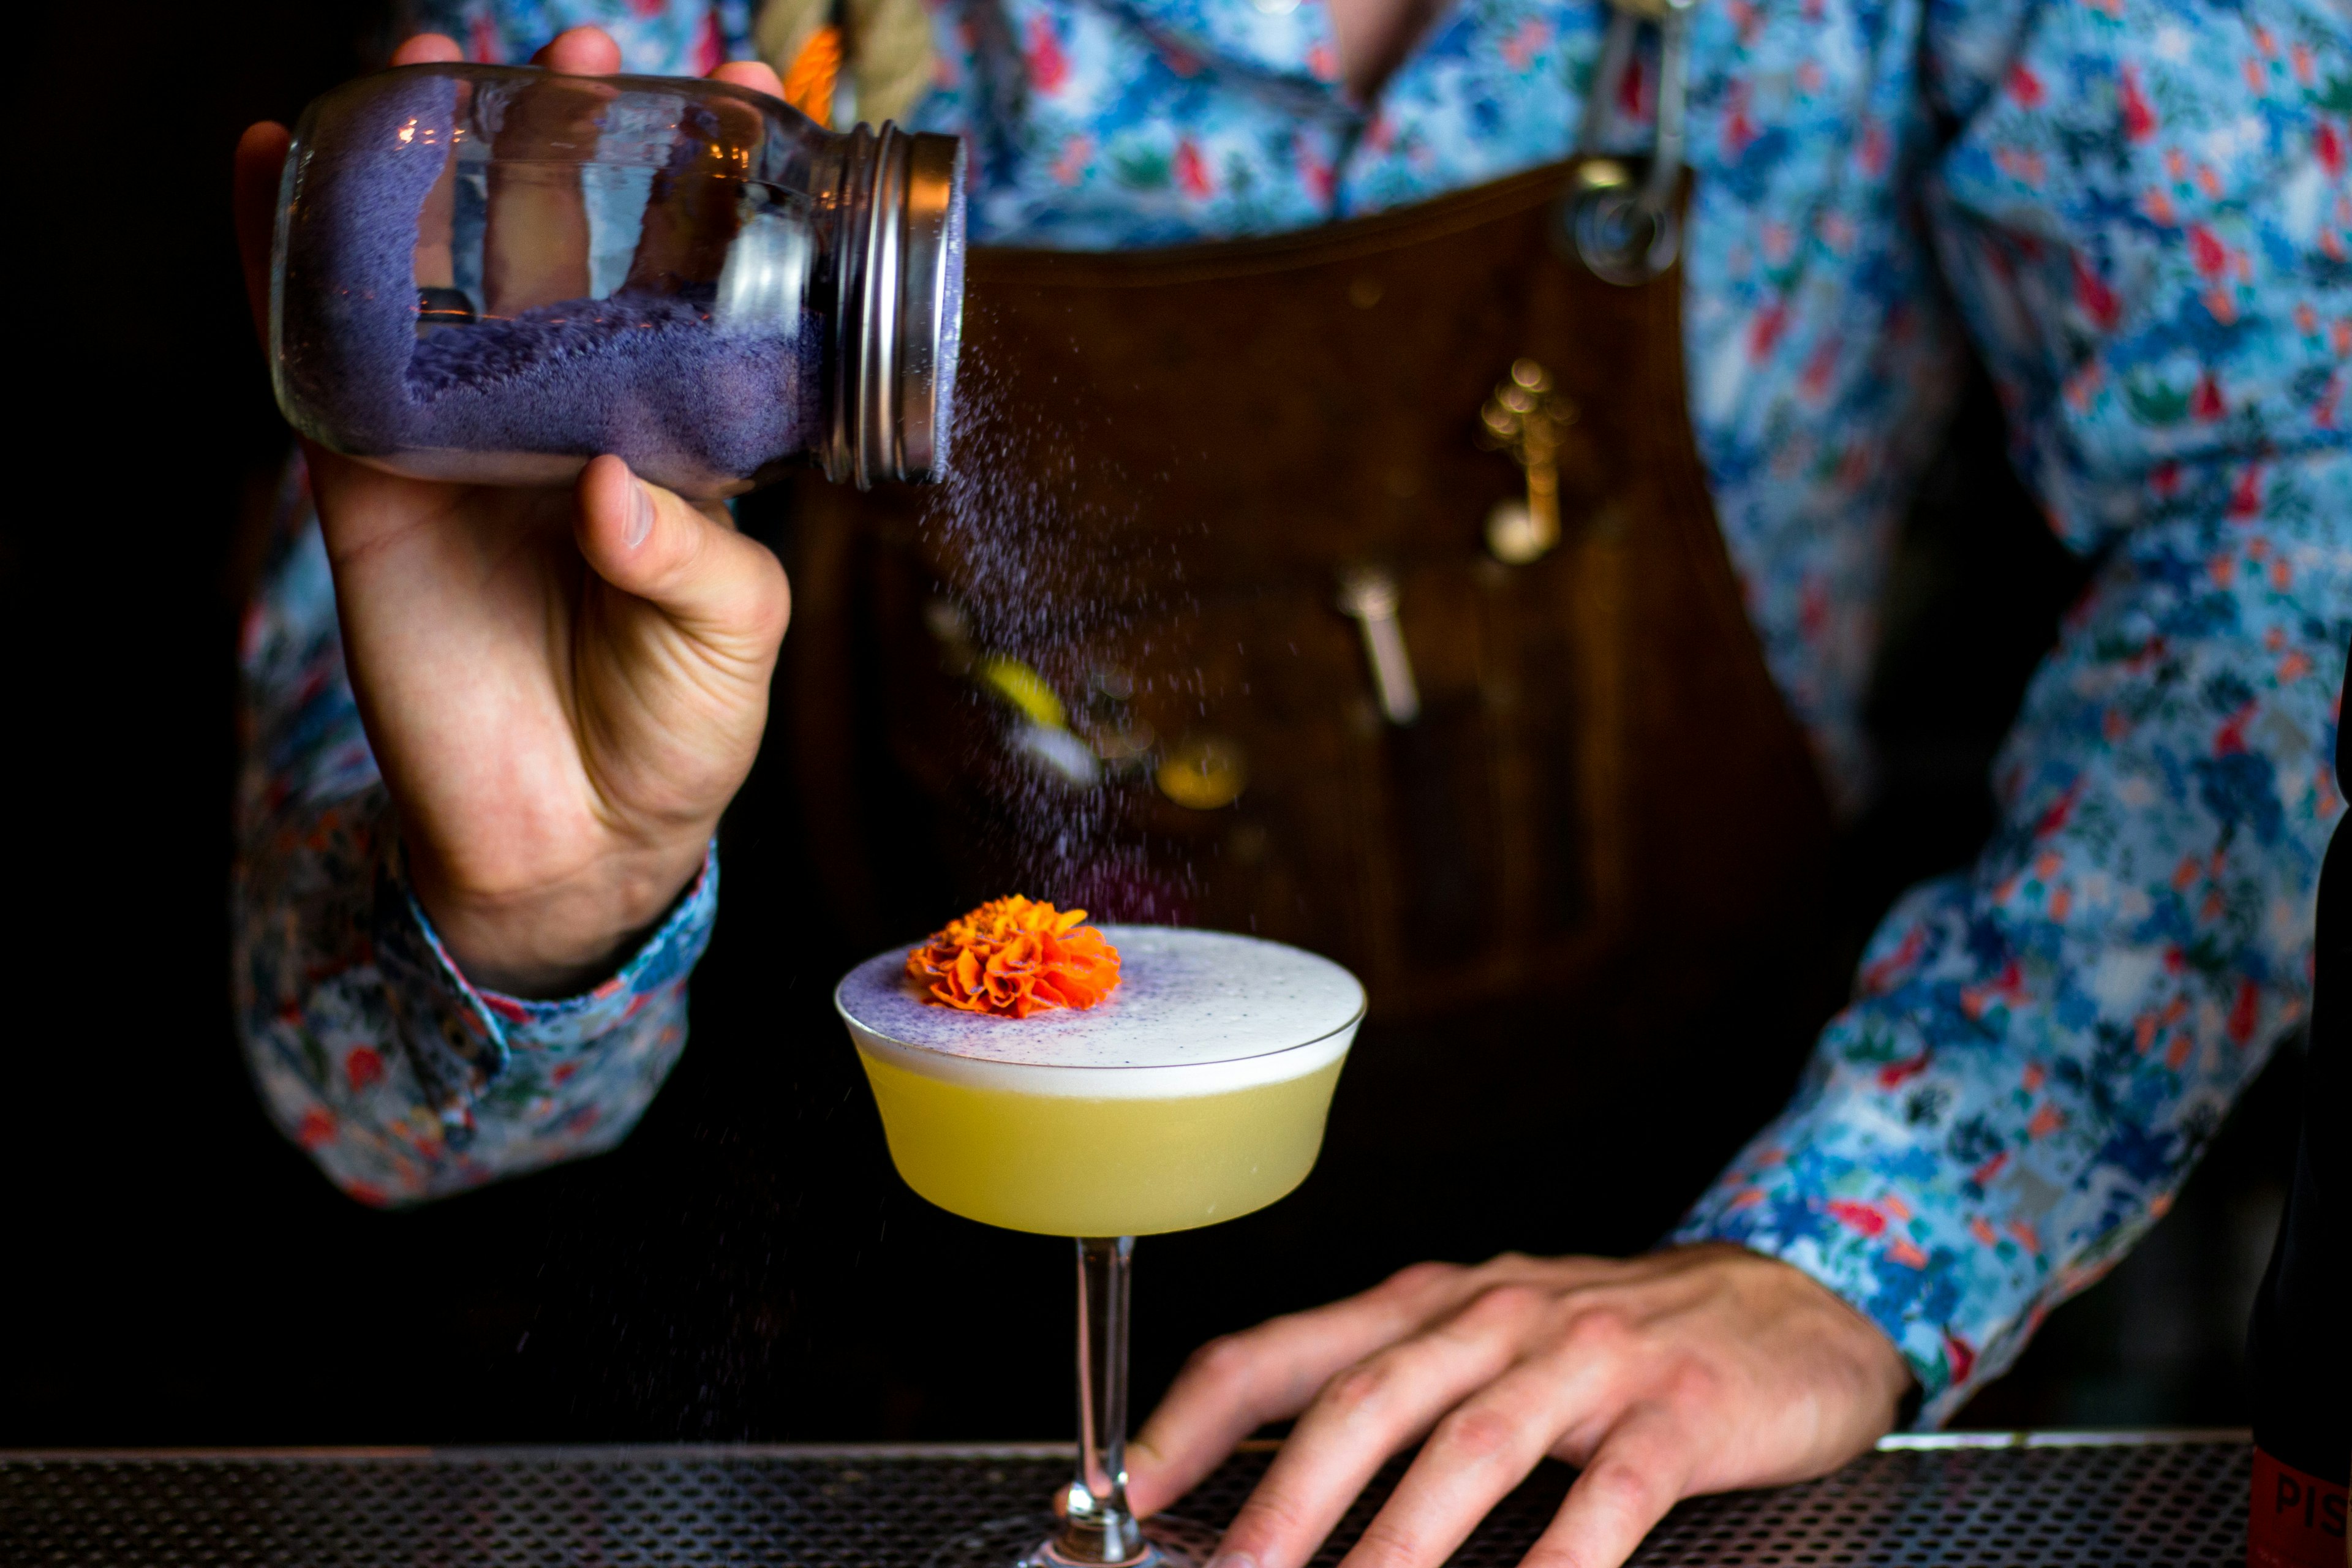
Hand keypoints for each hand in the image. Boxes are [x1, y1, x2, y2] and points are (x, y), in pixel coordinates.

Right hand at [231, 29, 795, 995]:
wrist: (570, 836)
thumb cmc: (673, 728)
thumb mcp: (731, 638)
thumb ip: (695, 559)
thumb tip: (613, 487)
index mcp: (667, 437)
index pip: (680, 293)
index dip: (694, 199)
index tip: (725, 101)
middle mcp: (563, 419)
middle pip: (550, 253)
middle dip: (558, 146)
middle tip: (579, 50)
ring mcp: (459, 441)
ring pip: (429, 282)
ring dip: (421, 172)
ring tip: (426, 63)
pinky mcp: (368, 483)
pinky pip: (319, 358)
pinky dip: (282, 264)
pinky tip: (273, 166)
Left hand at [1128, 1244, 1911, 1567]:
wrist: (1788, 1302)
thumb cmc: (1607, 1340)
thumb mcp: (1481, 1344)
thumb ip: (1382, 1398)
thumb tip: (1263, 1495)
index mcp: (1425, 1306)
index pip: (1281, 1351)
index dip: (1193, 1418)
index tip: (1127, 1490)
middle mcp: (1491, 1317)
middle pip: (1364, 1404)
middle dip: (1283, 1502)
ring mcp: (1585, 1360)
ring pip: (1469, 1449)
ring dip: (1396, 1543)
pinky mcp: (1676, 1409)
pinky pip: (1609, 1493)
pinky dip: (1562, 1556)